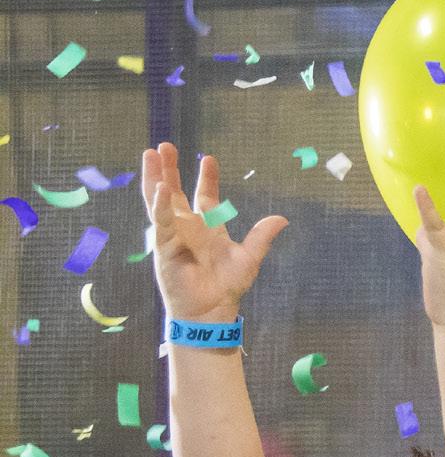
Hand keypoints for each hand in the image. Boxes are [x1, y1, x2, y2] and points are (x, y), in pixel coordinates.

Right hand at [142, 144, 284, 322]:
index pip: (205, 196)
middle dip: (169, 169)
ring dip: (155, 177)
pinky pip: (160, 221)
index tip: (209, 158)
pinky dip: (160, 204)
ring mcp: (172, 235)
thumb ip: (261, 237)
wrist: (212, 310)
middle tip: (165, 145)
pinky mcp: (163, 246)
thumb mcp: (249, 257)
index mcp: (208, 227)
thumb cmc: (227, 286)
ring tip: (151, 153)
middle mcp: (187, 228)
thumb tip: (282, 219)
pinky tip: (159, 186)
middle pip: (174, 191)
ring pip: (159, 200)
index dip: (206, 178)